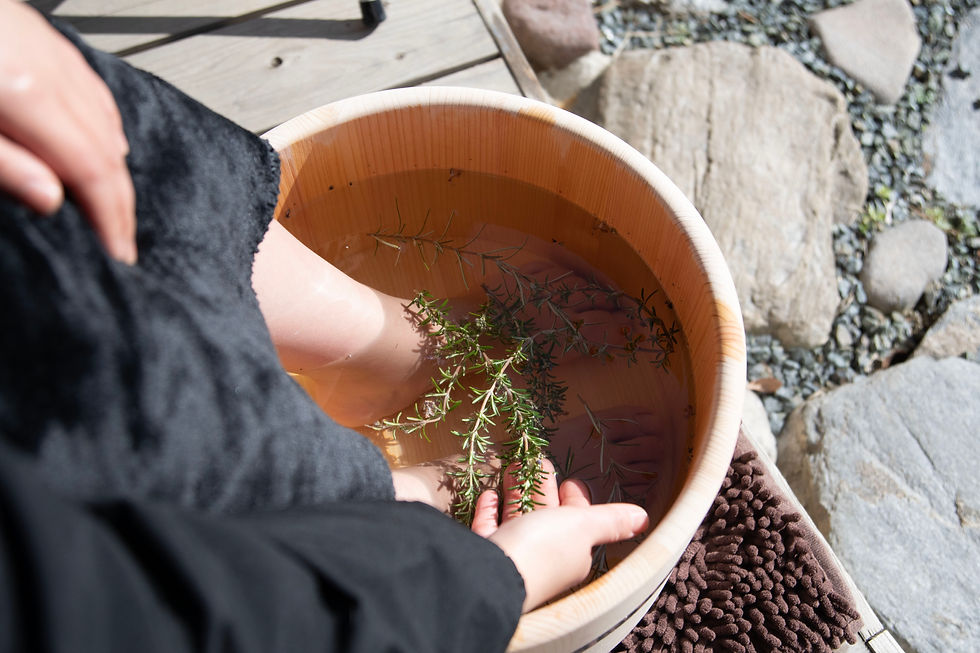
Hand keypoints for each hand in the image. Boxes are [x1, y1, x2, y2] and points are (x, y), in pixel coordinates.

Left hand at [0, 0, 135, 262]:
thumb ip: (3, 164)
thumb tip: (51, 200)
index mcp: (28, 96)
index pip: (91, 171)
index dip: (110, 217)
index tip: (118, 252)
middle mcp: (50, 72)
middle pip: (107, 151)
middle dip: (120, 204)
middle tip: (122, 243)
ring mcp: (51, 52)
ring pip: (105, 122)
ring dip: (117, 171)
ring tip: (116, 208)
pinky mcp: (42, 39)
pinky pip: (94, 92)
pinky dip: (108, 127)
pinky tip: (112, 144)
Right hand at [472, 460, 648, 611]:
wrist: (487, 577)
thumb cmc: (542, 549)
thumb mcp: (583, 528)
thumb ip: (610, 521)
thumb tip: (642, 519)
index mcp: (572, 555)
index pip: (579, 523)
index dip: (577, 500)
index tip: (571, 480)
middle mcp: (543, 558)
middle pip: (546, 516)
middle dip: (544, 489)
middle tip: (538, 461)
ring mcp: (512, 558)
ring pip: (517, 519)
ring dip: (516, 492)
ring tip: (512, 465)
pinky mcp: (484, 555)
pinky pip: (488, 529)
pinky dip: (489, 511)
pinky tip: (488, 494)